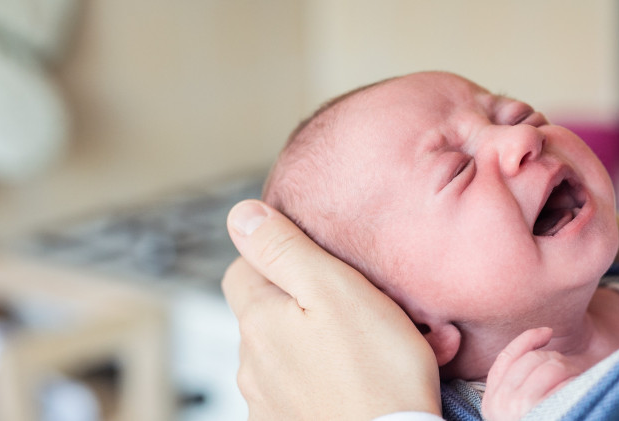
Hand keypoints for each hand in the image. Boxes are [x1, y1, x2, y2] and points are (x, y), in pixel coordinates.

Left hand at [221, 200, 439, 420]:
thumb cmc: (377, 371)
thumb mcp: (335, 288)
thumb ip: (285, 248)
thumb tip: (241, 216)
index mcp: (259, 320)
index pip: (242, 267)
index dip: (279, 257)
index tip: (321, 264)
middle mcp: (251, 364)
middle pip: (266, 313)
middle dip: (304, 303)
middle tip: (359, 305)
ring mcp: (267, 402)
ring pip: (287, 352)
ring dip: (317, 342)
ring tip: (371, 345)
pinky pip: (301, 390)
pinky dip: (325, 379)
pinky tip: (360, 380)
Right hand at [481, 328, 579, 420]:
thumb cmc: (542, 418)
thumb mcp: (518, 406)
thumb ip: (519, 380)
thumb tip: (544, 334)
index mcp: (491, 401)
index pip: (506, 357)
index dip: (527, 339)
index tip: (548, 331)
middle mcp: (501, 403)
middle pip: (533, 359)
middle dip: (558, 360)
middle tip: (573, 373)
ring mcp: (520, 407)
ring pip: (551, 367)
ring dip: (571, 372)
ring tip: (578, 385)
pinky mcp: (542, 410)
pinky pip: (566, 384)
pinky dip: (578, 384)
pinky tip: (581, 393)